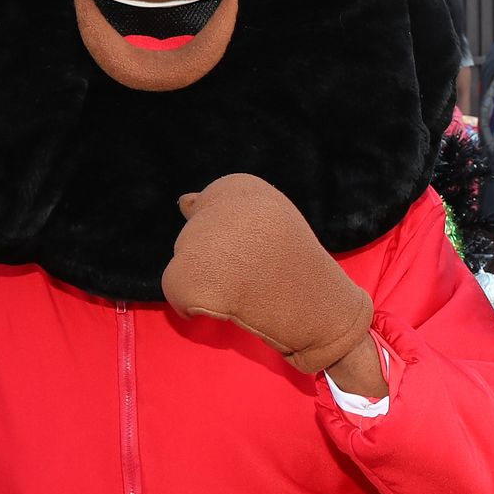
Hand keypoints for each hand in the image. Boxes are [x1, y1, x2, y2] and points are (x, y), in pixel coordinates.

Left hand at [162, 174, 373, 375]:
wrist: (317, 303)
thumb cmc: (296, 263)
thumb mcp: (266, 220)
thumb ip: (224, 211)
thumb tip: (183, 201)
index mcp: (239, 186)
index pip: (207, 211)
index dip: (234, 239)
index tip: (258, 248)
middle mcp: (217, 204)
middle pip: (192, 239)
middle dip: (217, 260)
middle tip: (254, 270)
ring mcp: (200, 239)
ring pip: (182, 266)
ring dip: (208, 281)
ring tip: (246, 286)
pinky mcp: (187, 275)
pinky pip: (177, 294)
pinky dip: (196, 307)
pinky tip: (230, 304)